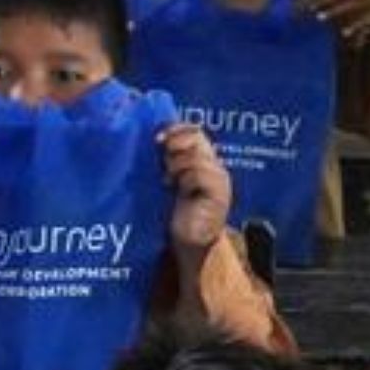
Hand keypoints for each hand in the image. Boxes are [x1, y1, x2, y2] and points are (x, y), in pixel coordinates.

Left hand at [157, 120, 232, 254]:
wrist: (187, 240)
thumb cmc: (173, 210)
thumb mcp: (167, 179)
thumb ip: (165, 159)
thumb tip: (149, 139)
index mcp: (201, 157)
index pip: (194, 130)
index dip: (176, 128)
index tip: (157, 138)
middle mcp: (213, 164)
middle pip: (197, 138)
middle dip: (175, 145)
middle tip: (164, 161)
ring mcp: (219, 178)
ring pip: (197, 156)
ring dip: (177, 165)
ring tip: (169, 181)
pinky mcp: (220, 194)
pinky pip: (202, 174)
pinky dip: (186, 179)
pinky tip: (178, 189)